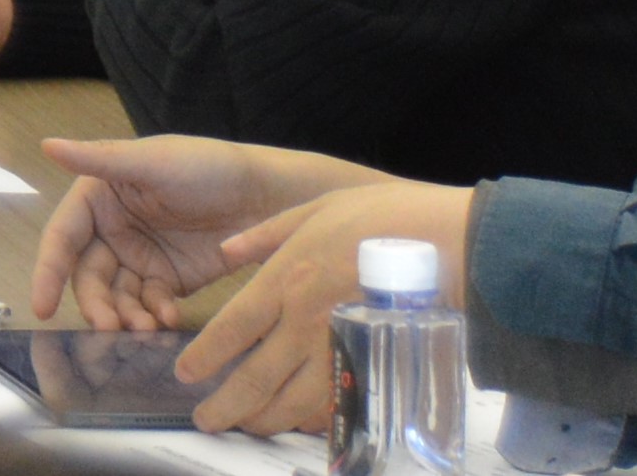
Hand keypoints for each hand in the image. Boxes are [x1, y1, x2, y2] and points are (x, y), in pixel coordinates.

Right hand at [21, 136, 384, 351]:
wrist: (269, 197)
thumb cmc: (208, 167)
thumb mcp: (153, 161)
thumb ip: (99, 159)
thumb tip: (44, 142)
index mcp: (99, 197)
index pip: (63, 237)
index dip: (49, 271)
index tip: (41, 307)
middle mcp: (113, 229)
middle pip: (89, 275)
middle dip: (96, 303)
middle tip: (109, 328)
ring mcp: (141, 257)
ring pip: (117, 296)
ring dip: (124, 315)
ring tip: (145, 329)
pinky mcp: (170, 280)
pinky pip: (150, 305)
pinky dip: (154, 316)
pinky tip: (169, 320)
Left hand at [177, 179, 476, 435]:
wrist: (449, 240)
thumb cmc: (384, 216)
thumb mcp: (314, 209)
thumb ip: (264, 234)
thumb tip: (226, 249)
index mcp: (286, 279)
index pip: (233, 328)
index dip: (206, 357)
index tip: (187, 374)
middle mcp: (307, 320)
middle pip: (256, 377)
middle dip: (227, 406)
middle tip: (207, 420)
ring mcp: (342, 346)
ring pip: (294, 400)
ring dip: (266, 419)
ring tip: (247, 427)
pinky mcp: (374, 362)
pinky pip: (337, 401)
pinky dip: (314, 418)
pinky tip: (299, 423)